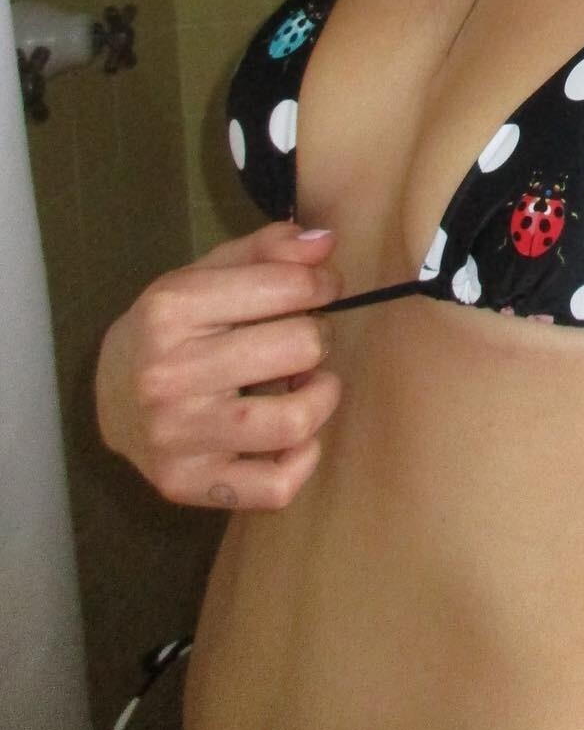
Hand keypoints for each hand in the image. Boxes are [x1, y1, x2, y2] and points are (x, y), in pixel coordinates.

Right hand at [96, 221, 343, 510]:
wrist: (111, 396)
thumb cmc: (173, 328)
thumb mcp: (207, 273)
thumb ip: (268, 250)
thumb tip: (325, 243)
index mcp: (171, 310)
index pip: (287, 287)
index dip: (321, 283)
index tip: (320, 289)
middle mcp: (168, 376)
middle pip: (300, 347)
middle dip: (318, 336)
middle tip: (305, 338)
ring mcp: (176, 437)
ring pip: (295, 421)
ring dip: (321, 396)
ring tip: (305, 382)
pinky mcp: (187, 485)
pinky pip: (277, 485)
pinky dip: (303, 458)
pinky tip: (292, 435)